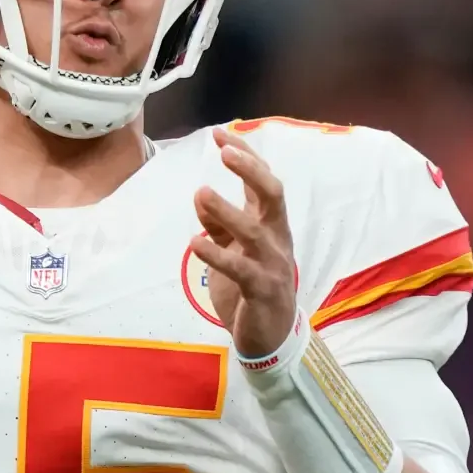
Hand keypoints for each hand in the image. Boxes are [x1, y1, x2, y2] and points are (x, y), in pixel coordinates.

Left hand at [190, 127, 299, 357]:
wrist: (271, 338)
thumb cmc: (252, 288)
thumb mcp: (232, 250)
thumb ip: (219, 224)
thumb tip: (201, 194)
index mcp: (271, 225)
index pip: (263, 182)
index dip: (245, 156)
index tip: (219, 134)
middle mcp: (277, 239)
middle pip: (273, 195)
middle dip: (251, 169)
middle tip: (225, 151)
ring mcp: (273, 264)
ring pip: (255, 231)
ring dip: (227, 211)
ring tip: (201, 192)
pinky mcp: (263, 291)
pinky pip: (241, 269)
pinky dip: (218, 255)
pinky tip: (195, 242)